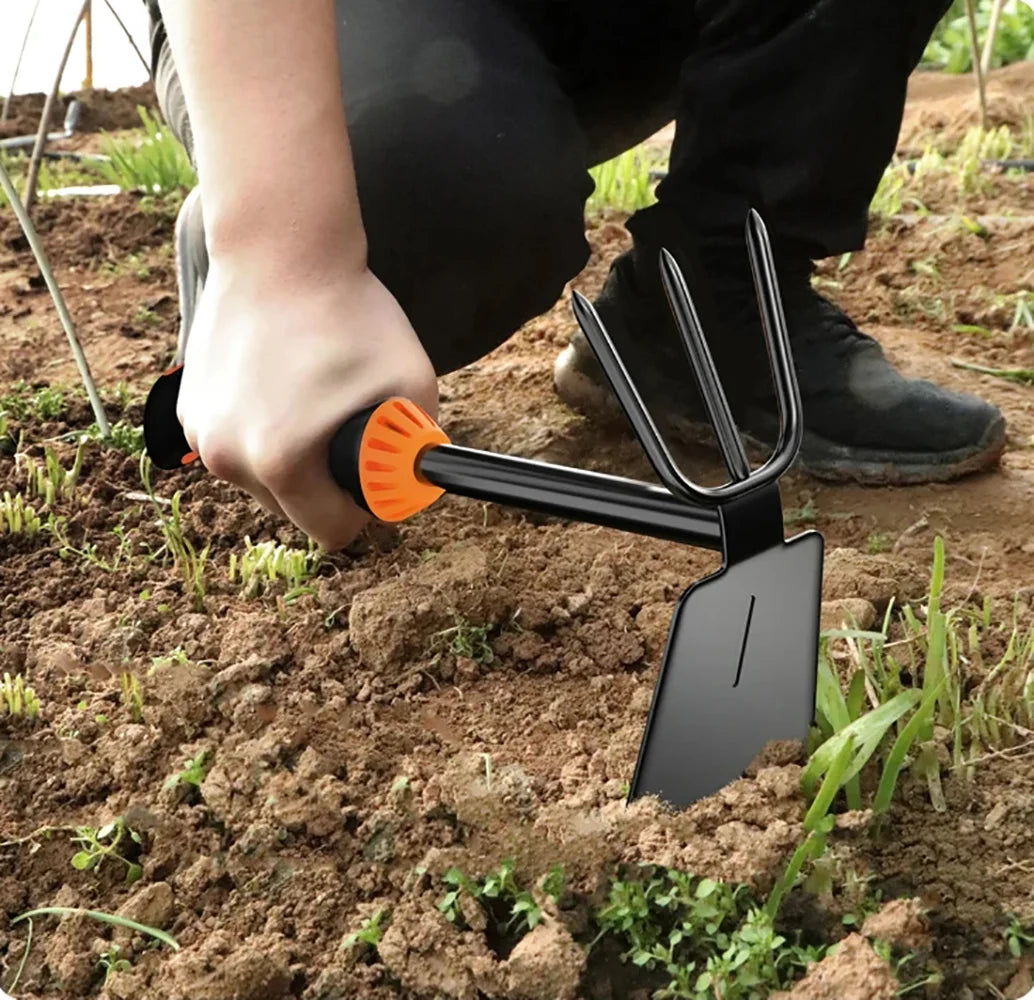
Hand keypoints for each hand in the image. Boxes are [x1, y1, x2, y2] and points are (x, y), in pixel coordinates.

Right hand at [176, 259, 437, 549]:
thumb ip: (418, 449)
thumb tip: (410, 485)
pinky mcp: (186, 408)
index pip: (333, 532)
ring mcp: (199, 433)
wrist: (278, 250)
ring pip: (261, 480)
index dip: (364, 508)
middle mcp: (228, 458)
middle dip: (324, 484)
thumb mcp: (414, 384)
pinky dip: (258, 429)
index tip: (372, 473)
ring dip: (287, 457)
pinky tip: (277, 384)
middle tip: (343, 427)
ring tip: (308, 396)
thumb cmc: (350, 315)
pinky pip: (234, 444)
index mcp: (282, 463)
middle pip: (293, 510)